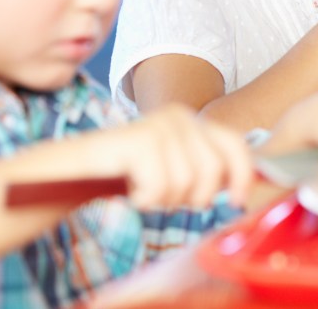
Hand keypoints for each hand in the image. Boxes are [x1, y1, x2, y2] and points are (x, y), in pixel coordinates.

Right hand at [88, 105, 252, 209]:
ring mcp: (161, 125)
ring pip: (187, 184)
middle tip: (165, 195)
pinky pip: (161, 188)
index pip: (235, 145)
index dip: (241, 176)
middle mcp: (181, 116)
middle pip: (213, 171)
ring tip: (144, 188)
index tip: (234, 201)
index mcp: (194, 121)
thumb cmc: (127, 175)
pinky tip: (131, 188)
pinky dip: (145, 200)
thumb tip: (243, 186)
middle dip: (192, 196)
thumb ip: (206, 170)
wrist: (73, 170)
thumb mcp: (174, 169)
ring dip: (163, 200)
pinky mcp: (142, 139)